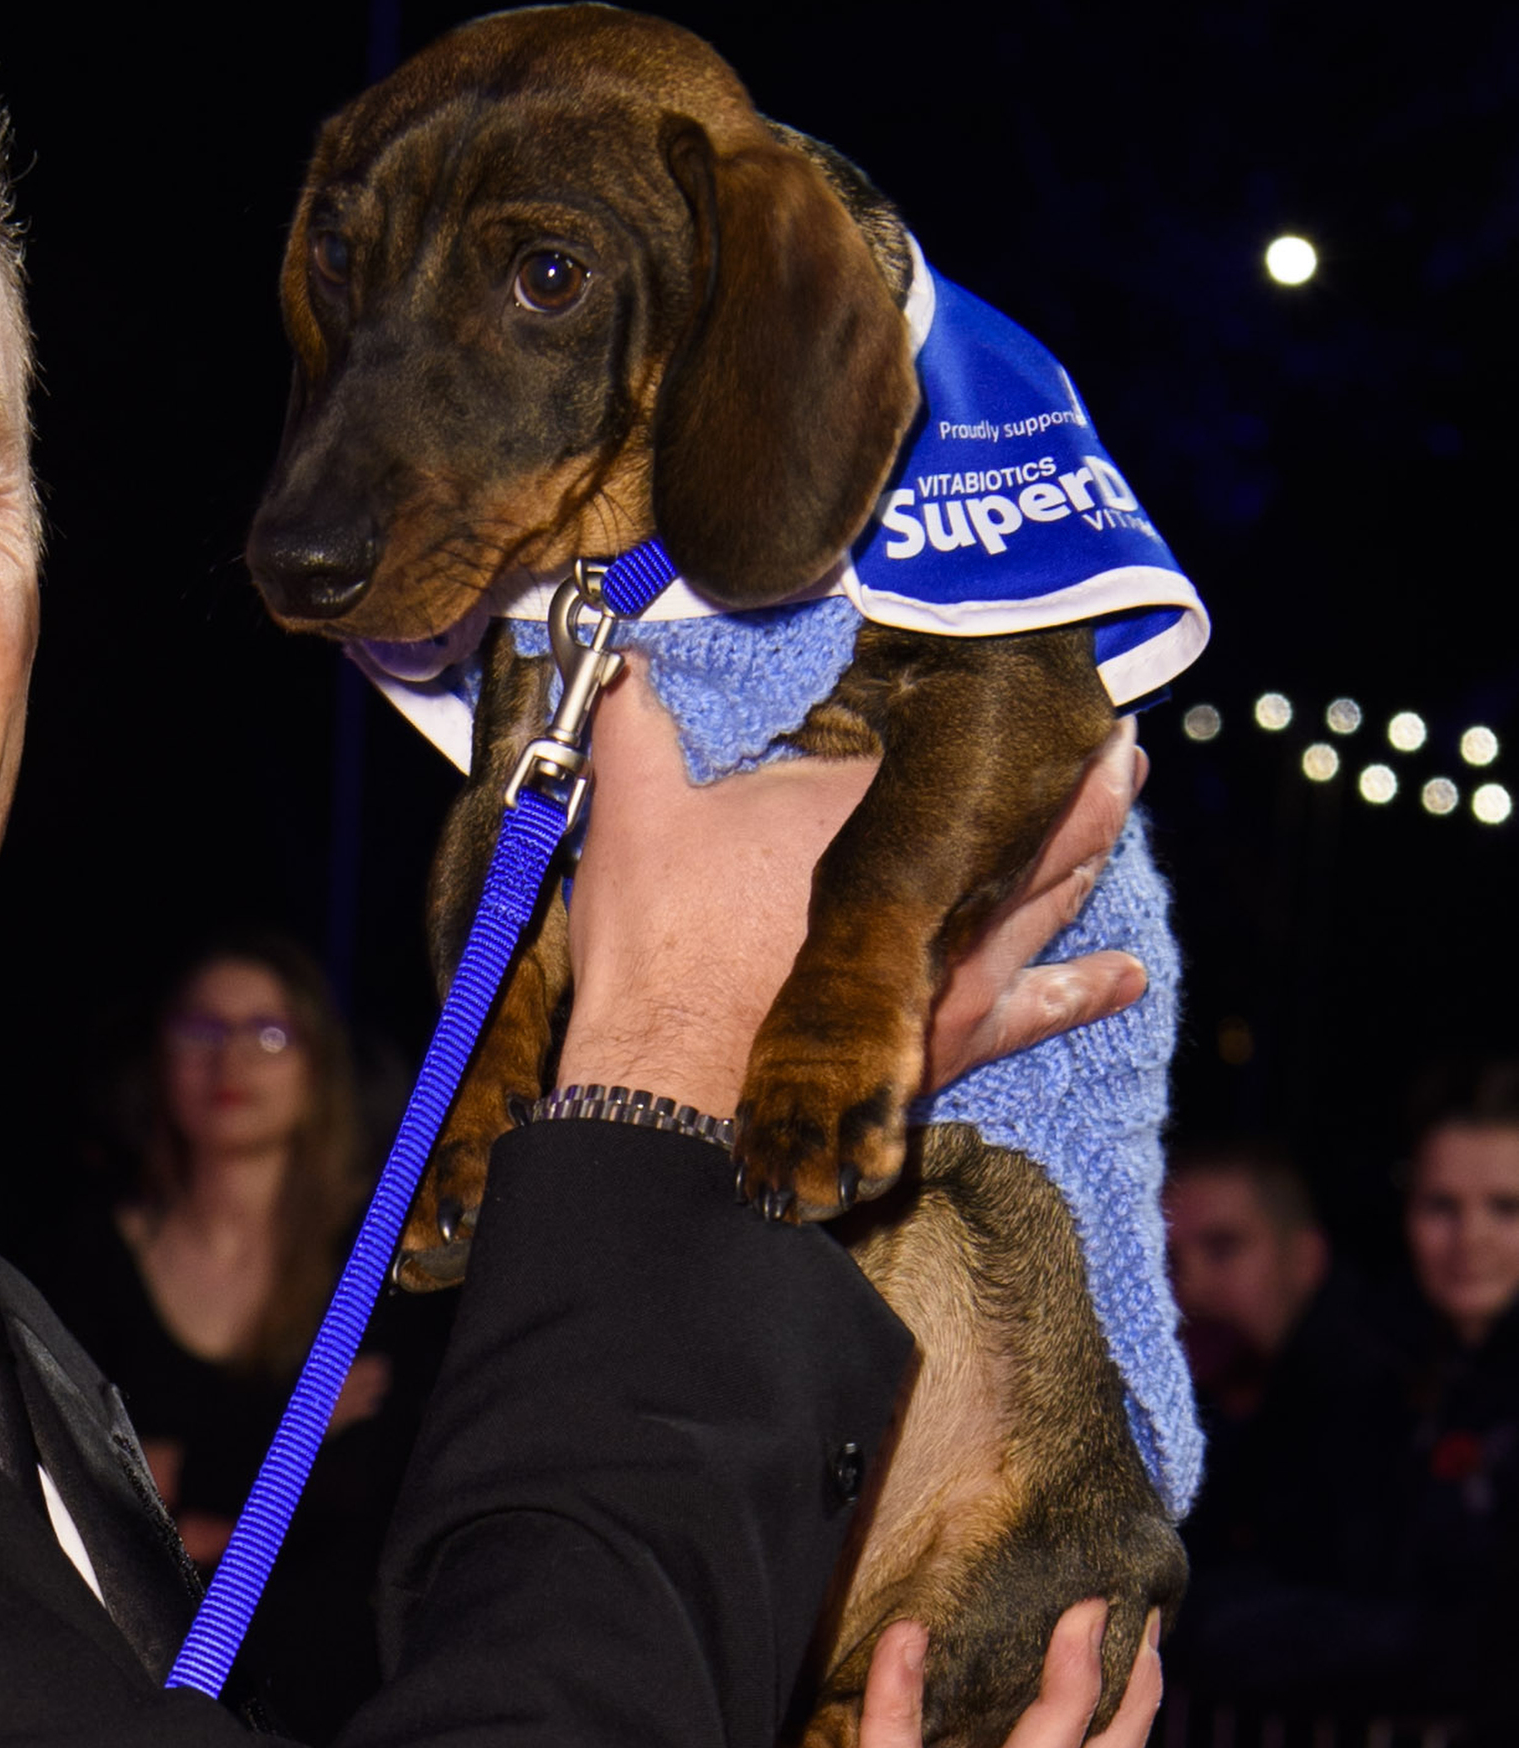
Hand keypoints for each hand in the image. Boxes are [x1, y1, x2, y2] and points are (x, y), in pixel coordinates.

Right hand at [558, 670, 1149, 1117]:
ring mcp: (954, 959)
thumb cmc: (661, 952)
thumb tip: (618, 662)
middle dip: (1068, 756)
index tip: (1009, 664)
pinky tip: (1130, 974)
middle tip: (1106, 710)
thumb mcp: (633, 819)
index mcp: (863, 811)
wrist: (675, 1085)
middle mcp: (933, 880)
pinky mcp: (954, 1033)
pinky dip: (1087, 986)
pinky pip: (1040, 1005)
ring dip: (1094, 830)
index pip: (933, 743)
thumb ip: (632, 728)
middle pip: (1021, 805)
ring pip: (1050, 882)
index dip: (968, 705)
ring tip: (1125, 782)